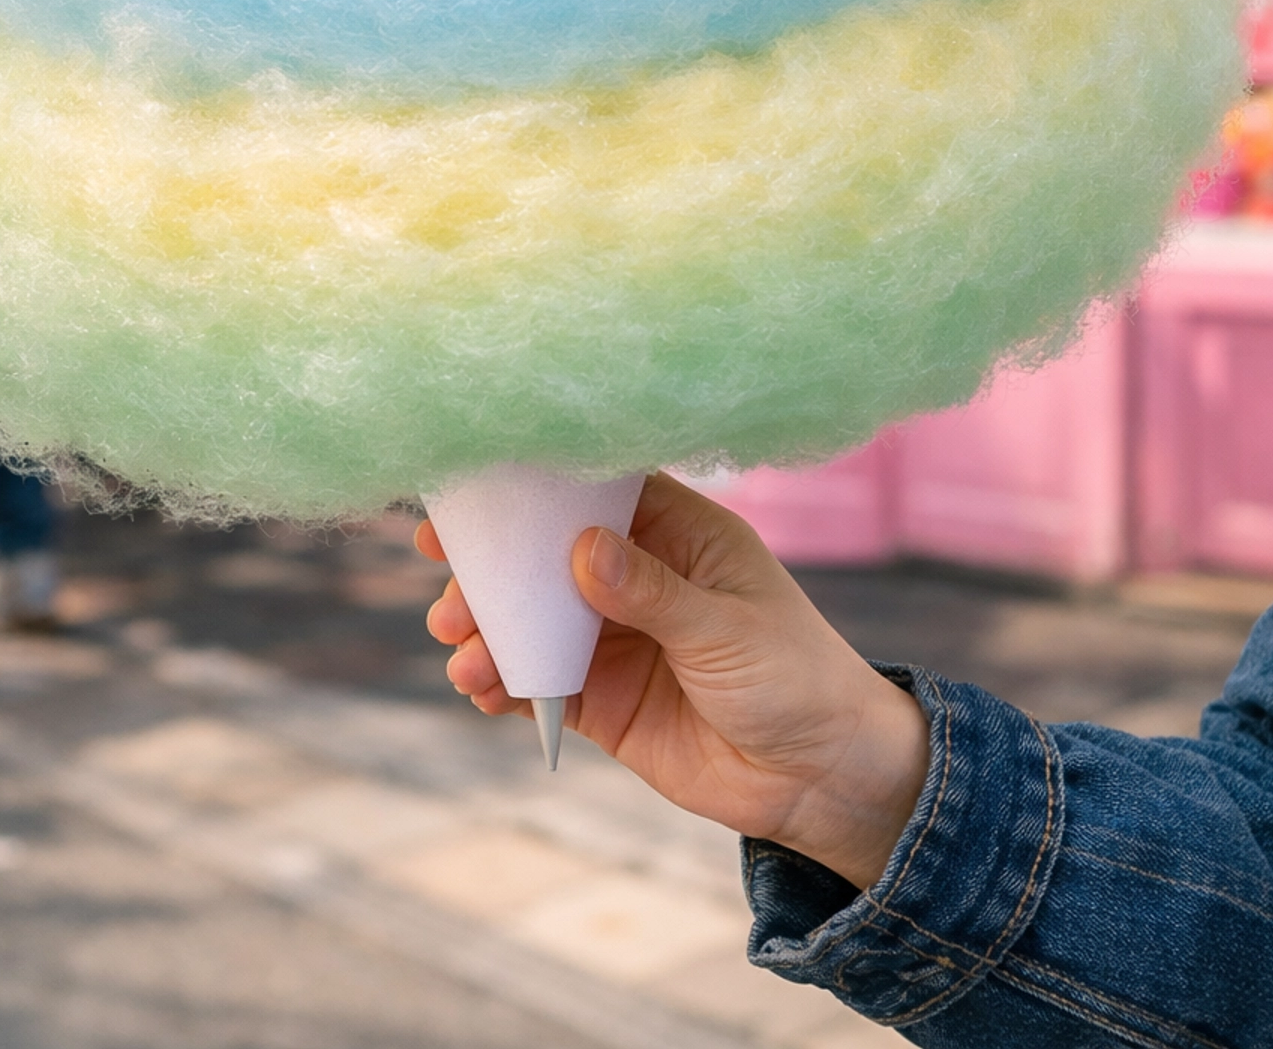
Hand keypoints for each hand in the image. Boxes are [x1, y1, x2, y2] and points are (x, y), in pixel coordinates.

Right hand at [418, 470, 928, 890]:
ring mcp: (617, 638)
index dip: (533, 492)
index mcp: (677, 534)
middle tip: (449, 587)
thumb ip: (651, 593)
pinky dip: (504, 682)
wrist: (824, 780)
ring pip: (534, 621)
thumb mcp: (726, 628)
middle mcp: (638, 577)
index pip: (595, 493)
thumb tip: (580, 548)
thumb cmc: (796, 678)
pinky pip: (540, 682)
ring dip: (490, 630)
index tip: (473, 500)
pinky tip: (481, 690)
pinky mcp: (605, 699)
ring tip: (461, 650)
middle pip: (548, 557)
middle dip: (494, 570)